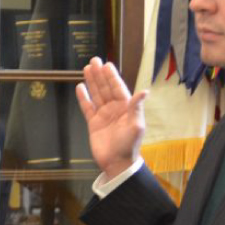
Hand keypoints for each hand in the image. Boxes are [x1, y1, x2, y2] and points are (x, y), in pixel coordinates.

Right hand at [75, 58, 147, 177]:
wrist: (116, 163)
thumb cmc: (129, 145)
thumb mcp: (136, 125)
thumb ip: (137, 107)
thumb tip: (144, 91)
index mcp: (126, 108)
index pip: (118, 88)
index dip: (112, 77)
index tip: (107, 65)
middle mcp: (114, 109)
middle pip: (105, 88)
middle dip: (99, 75)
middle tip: (93, 61)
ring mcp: (103, 115)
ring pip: (96, 95)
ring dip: (92, 82)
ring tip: (86, 69)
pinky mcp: (93, 123)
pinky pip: (87, 108)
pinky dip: (84, 98)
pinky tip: (80, 87)